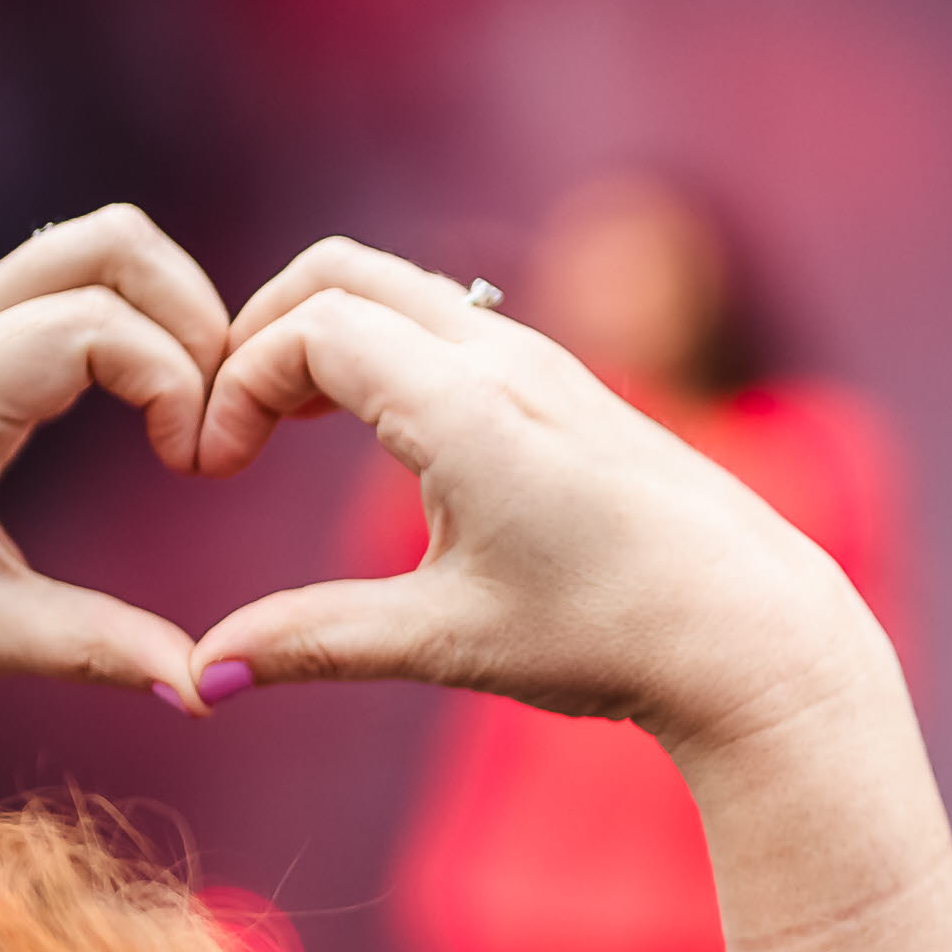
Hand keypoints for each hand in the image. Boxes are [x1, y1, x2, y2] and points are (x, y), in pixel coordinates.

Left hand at [0, 206, 236, 771]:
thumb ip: (93, 650)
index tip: (192, 467)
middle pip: (112, 244)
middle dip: (197, 320)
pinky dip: (141, 314)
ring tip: (192, 410)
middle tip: (216, 421)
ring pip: (100, 244)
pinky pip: (78, 273)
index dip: (176, 384)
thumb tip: (203, 688)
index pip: (96, 325)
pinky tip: (156, 401)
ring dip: (174, 309)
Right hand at [184, 236, 881, 753]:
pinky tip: (369, 431)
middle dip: (261, 332)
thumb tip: (200, 678)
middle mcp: (503, 357)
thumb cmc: (609, 636)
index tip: (217, 467)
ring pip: (398, 290)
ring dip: (323, 336)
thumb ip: (315, 641)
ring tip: (280, 429)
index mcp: (464, 405)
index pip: (307, 331)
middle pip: (341, 273)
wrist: (751, 630)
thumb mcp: (446, 642)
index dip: (236, 386)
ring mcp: (542, 358)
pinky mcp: (567, 382)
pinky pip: (446, 321)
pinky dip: (382, 347)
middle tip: (228, 424)